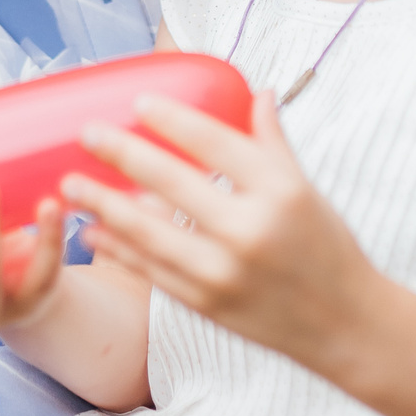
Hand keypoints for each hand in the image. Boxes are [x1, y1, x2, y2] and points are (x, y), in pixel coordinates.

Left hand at [65, 93, 376, 374]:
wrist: (345, 324)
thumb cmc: (326, 246)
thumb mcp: (306, 189)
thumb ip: (273, 141)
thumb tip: (257, 91)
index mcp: (279, 192)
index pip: (215, 143)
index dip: (173, 120)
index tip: (137, 102)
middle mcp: (249, 230)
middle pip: (172, 182)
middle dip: (122, 155)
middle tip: (87, 134)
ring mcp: (224, 272)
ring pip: (150, 232)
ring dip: (104, 206)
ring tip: (70, 186)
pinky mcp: (207, 305)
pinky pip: (151, 271)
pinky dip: (118, 250)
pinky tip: (92, 233)